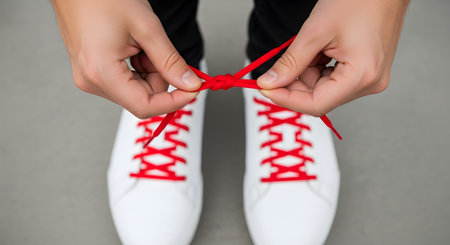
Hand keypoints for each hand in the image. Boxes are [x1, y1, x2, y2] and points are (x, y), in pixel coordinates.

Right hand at [51, 0, 201, 118]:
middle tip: (159, 49)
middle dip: (159, 77)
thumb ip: (170, 61)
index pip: (145, 106)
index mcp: (101, 73)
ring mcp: (90, 78)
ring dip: (148, 71)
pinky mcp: (92, 72)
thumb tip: (190, 84)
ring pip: (136, 90)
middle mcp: (92, 81)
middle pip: (142, 98)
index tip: (192, 89)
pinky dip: (138, 68)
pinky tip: (133, 46)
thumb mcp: (147, 28)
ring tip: (140, 42)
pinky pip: (125, 81)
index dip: (174, 101)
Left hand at [257, 0, 408, 116]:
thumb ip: (290, 62)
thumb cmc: (358, 0)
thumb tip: (269, 83)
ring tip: (308, 46)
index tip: (265, 88)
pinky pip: (333, 79)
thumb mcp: (315, 32)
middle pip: (319, 98)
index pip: (316, 104)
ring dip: (306, 73)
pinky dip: (317, 68)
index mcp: (362, 76)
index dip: (286, 99)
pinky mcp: (366, 72)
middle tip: (278, 66)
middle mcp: (369, 83)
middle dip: (294, 84)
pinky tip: (317, 49)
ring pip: (323, 89)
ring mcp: (369, 78)